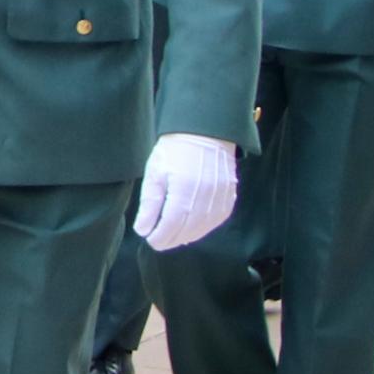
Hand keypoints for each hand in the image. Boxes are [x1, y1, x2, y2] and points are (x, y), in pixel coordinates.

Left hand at [133, 133, 239, 252]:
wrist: (203, 133)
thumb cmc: (174, 150)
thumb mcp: (155, 172)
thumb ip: (150, 204)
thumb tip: (143, 230)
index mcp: (183, 189)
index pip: (171, 225)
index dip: (160, 237)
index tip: (150, 240)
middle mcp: (205, 196)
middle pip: (187, 229)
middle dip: (171, 239)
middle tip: (159, 241)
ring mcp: (220, 197)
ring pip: (203, 228)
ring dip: (186, 236)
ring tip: (173, 237)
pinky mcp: (229, 196)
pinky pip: (216, 220)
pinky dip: (202, 228)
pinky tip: (191, 227)